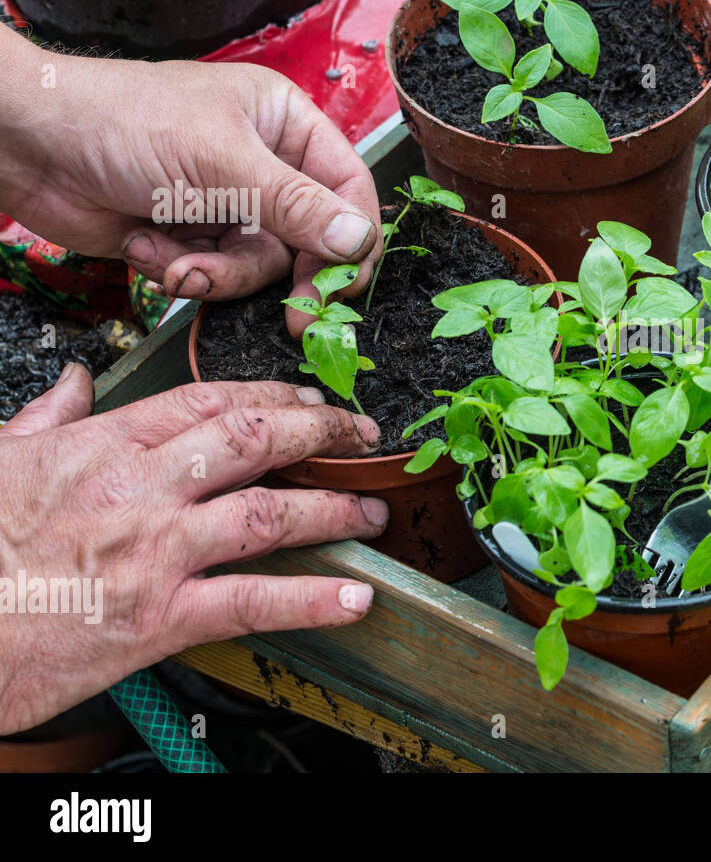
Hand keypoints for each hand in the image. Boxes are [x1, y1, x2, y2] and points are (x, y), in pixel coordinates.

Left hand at [0, 27, 380, 335]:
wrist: (28, 144)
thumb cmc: (122, 121)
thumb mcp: (223, 163)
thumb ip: (297, 207)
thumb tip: (358, 241)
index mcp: (283, 123)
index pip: (347, 188)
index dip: (352, 240)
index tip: (343, 287)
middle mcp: (263, 163)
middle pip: (309, 240)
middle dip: (287, 276)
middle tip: (296, 321)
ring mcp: (226, 202)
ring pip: (259, 266)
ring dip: (218, 273)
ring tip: (179, 266)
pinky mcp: (191, 235)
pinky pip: (215, 274)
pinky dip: (181, 271)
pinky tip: (145, 246)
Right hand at [0, 365, 388, 733]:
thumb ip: (45, 418)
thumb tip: (74, 383)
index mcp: (101, 447)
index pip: (206, 401)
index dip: (271, 396)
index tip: (308, 402)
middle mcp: (138, 490)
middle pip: (253, 439)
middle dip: (320, 433)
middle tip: (360, 437)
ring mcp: (154, 552)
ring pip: (269, 513)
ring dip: (335, 508)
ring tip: (374, 510)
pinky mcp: (158, 619)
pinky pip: (254, 602)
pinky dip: (313, 600)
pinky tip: (356, 597)